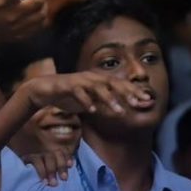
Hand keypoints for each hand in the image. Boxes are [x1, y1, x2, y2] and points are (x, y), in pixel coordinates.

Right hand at [9, 126, 74, 186]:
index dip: (67, 157)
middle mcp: (45, 145)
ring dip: (52, 174)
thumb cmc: (25, 127)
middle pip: (56, 157)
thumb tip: (57, 142)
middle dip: (61, 168)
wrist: (11, 126)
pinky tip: (44, 182)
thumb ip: (47, 133)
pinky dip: (42, 174)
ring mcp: (37, 150)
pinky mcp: (27, 155)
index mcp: (49, 138)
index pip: (61, 148)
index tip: (71, 165)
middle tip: (64, 179)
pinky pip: (38, 166)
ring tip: (54, 184)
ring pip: (49, 163)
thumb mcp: (37, 127)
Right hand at [22, 69, 153, 116]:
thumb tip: (122, 112)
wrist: (43, 90)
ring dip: (109, 98)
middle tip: (138, 103)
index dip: (134, 91)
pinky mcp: (67, 85)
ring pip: (97, 87)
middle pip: (112, 82)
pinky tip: (92, 110)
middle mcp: (91, 77)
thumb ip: (104, 106)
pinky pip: (78, 92)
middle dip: (126, 93)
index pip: (120, 84)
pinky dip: (86, 100)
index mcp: (98, 80)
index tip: (147, 100)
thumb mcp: (90, 103)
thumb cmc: (68, 96)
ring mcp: (79, 80)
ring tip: (119, 111)